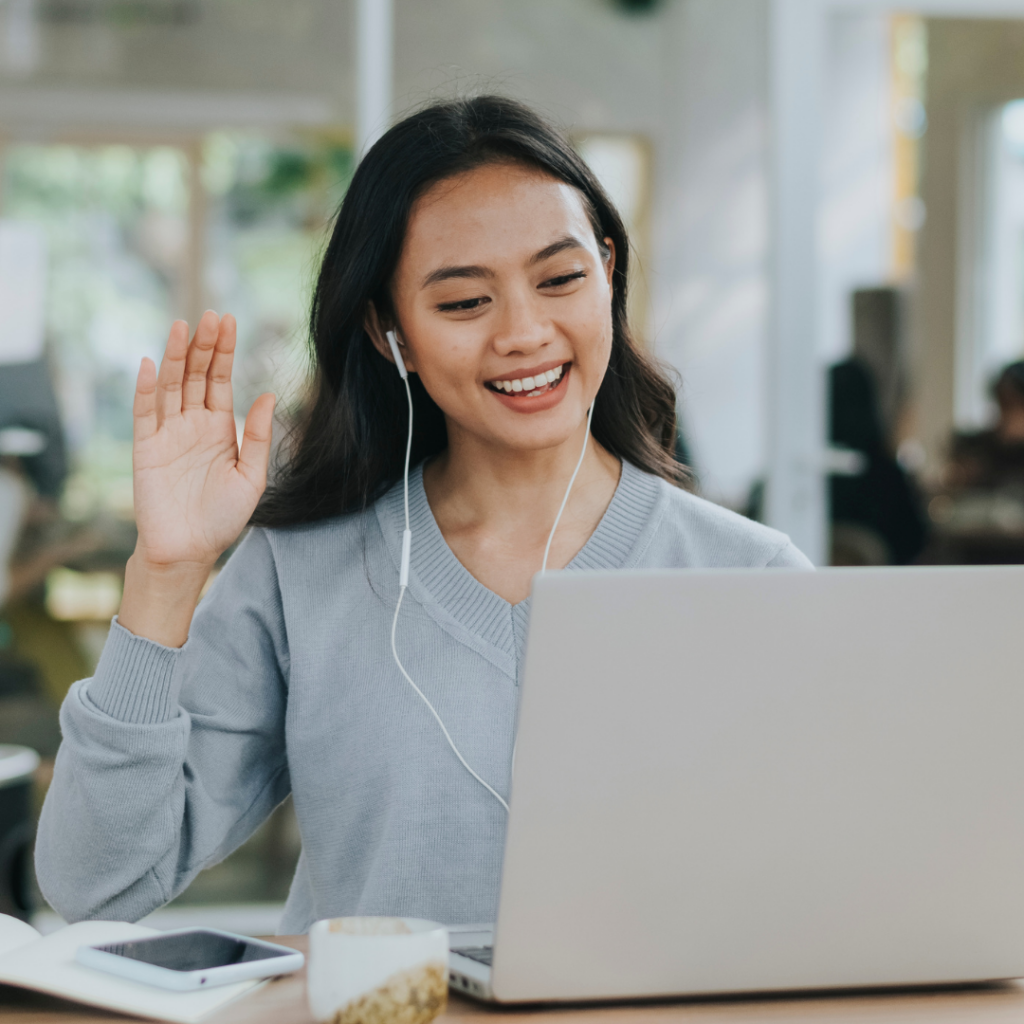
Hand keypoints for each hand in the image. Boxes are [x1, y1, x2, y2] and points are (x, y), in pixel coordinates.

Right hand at [131, 312, 275, 571]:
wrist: (190, 550)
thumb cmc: (223, 518)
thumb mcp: (252, 477)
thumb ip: (259, 437)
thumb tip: (269, 395)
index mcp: (220, 428)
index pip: (220, 379)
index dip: (224, 351)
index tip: (230, 321)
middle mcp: (192, 424)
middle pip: (196, 375)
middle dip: (203, 345)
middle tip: (211, 316)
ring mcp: (167, 434)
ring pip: (171, 386)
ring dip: (175, 356)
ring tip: (182, 326)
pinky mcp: (145, 448)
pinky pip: (145, 413)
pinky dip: (147, 388)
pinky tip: (152, 364)